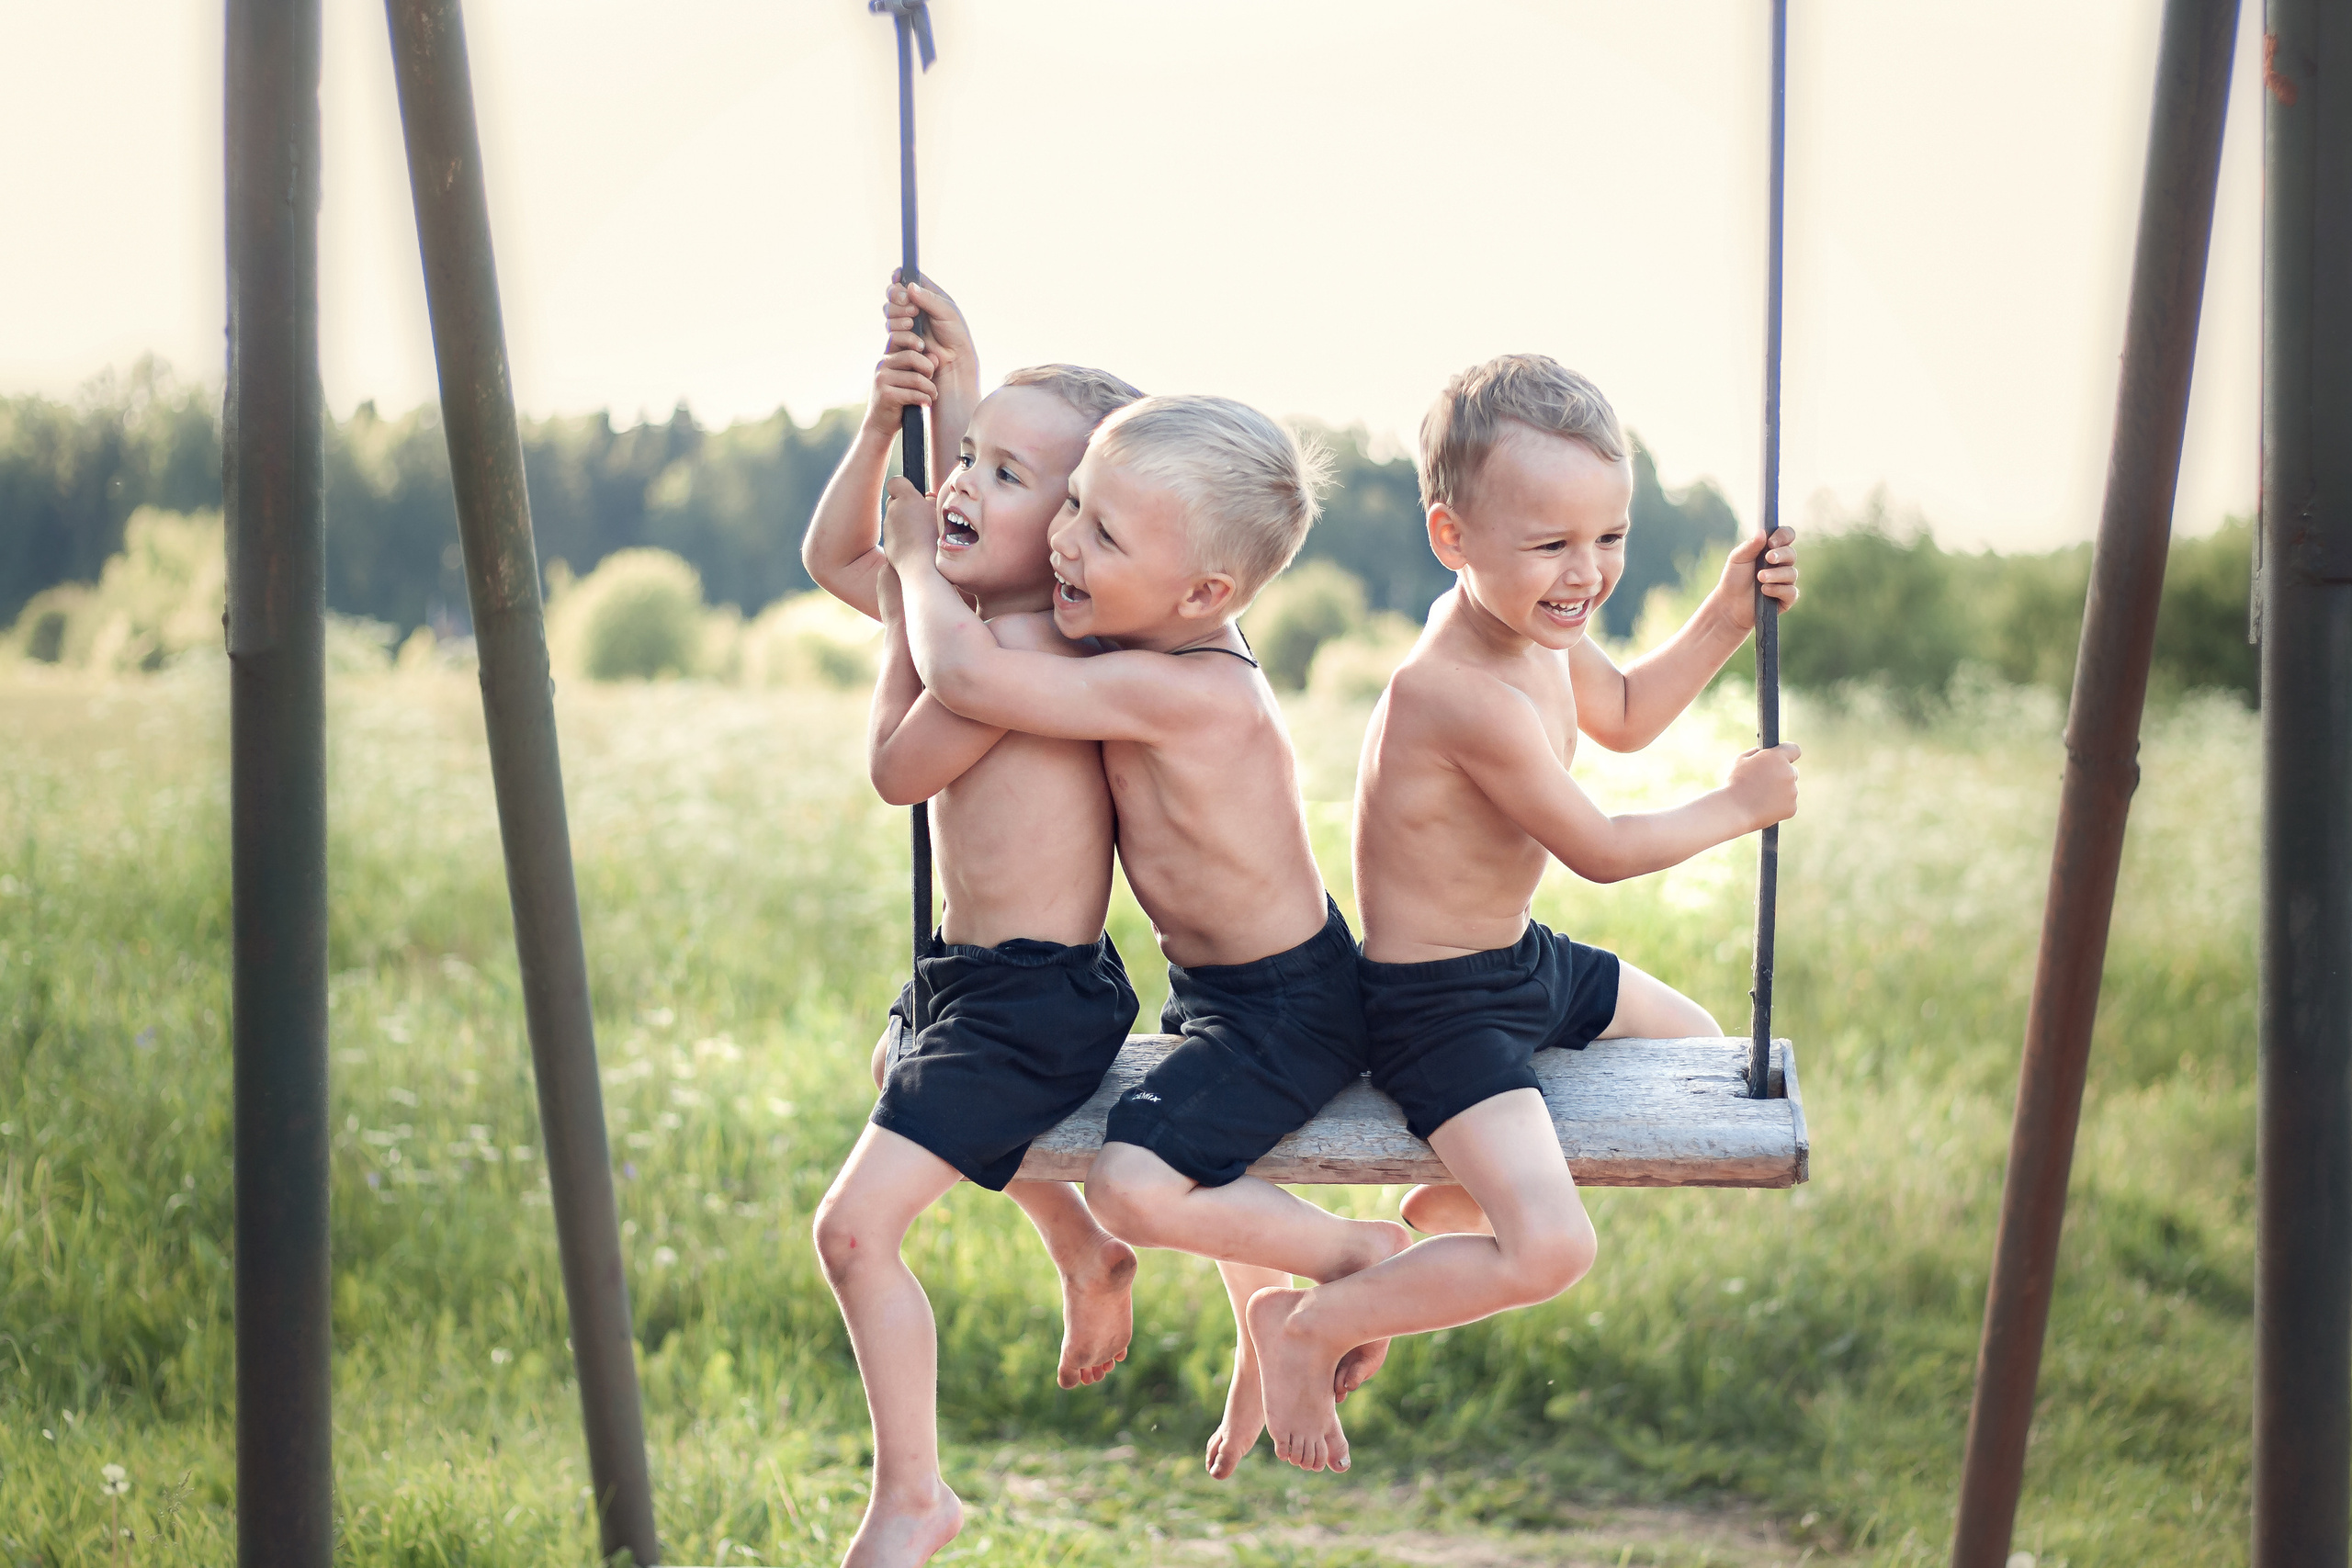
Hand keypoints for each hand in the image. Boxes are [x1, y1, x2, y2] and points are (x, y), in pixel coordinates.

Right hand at [861, 333, 938, 440]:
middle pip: (912, 356)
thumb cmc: (900, 398)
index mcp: (888, 357)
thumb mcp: (911, 379)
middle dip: (928, 369)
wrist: (881, 423)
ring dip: (930, 389)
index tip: (923, 347)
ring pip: (916, 378)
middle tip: (931, 379)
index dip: (912, 337)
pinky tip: (926, 403)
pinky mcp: (886, 395)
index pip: (898, 336)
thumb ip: (922, 366)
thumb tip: (935, 357)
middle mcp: (883, 365)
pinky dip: (924, 399)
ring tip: (932, 395)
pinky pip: (913, 393)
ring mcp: (882, 379)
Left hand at [882, 476, 940, 569]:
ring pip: (894, 520)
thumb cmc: (936, 539)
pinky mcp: (887, 544)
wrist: (923, 566)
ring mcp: (888, 528)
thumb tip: (925, 498)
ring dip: (904, 524)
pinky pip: (894, 536)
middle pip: (894, 502)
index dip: (903, 488)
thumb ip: (929, 501)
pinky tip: (915, 546)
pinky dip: (902, 538)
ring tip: (921, 535)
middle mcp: (893, 511)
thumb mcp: (939, 513)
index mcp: (906, 498)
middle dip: (904, 507)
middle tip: (921, 517)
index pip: (896, 482)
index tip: (912, 496)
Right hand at [886, 271, 976, 400]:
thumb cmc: (955, 335)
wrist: (953, 361)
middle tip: (911, 308)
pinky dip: (899, 329)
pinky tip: (912, 334)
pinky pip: (891, 329)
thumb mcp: (947, 312)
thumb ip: (929, 298)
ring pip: (889, 312)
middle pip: (893, 295)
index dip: (899, 278)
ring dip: (898, 315)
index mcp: (926, 295)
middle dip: (897, 299)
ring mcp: (906, 322)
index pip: (906, 279)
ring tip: (913, 323)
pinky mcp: (901, 337)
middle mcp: (914, 306)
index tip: (897, 278)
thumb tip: (910, 287)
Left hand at [1713, 526, 1799, 629]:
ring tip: (1760, 577)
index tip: (1771, 541)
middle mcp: (1782, 564)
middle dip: (1780, 555)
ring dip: (1775, 574)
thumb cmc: (1734, 578)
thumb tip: (1763, 532)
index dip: (1783, 535)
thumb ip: (1750, 546)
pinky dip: (1778, 589)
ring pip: (1791, 573)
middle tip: (1768, 558)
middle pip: (1791, 554)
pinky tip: (1765, 590)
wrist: (1729, 603)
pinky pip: (1791, 592)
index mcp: (1772, 549)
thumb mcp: (1738, 559)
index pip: (1787, 536)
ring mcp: (1785, 581)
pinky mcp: (1786, 598)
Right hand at [1727, 742, 1799, 828]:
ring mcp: (1792, 791)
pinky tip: (1764, 807)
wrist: (1734, 810)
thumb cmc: (1735, 784)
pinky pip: (1788, 804)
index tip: (1784, 758)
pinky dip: (1779, 806)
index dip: (1788, 754)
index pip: (1794, 749)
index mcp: (1777, 757)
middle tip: (1764, 783)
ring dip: (1779, 792)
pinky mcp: (1792, 807)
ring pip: (1789, 789)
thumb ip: (1757, 753)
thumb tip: (1764, 753)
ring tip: (1759, 797)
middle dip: (1781, 775)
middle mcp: (1789, 772)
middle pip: (1792, 771)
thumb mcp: (1741, 760)